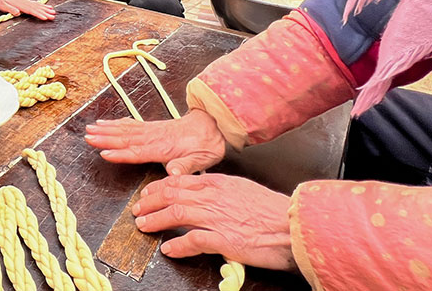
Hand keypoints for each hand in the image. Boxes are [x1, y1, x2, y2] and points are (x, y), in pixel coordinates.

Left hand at [0, 0, 55, 20]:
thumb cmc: (1, 0)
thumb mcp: (2, 5)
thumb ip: (10, 9)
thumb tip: (17, 12)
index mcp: (20, 5)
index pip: (31, 10)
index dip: (39, 14)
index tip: (45, 17)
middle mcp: (25, 3)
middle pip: (37, 8)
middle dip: (46, 13)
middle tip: (53, 16)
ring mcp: (27, 2)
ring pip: (39, 6)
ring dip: (46, 9)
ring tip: (54, 12)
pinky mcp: (27, 2)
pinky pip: (37, 4)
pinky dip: (43, 6)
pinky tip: (48, 7)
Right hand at [84, 109, 226, 175]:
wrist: (213, 125)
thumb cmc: (206, 145)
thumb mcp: (201, 160)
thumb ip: (185, 166)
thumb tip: (173, 173)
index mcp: (162, 148)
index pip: (137, 152)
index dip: (120, 153)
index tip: (104, 153)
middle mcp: (153, 137)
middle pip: (125, 138)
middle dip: (105, 138)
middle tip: (88, 137)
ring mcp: (152, 131)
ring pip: (125, 130)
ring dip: (107, 130)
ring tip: (91, 128)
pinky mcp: (153, 127)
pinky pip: (131, 125)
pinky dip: (118, 123)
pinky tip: (108, 123)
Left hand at [133, 173, 296, 271]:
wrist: (293, 224)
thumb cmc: (272, 210)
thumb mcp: (242, 189)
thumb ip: (220, 189)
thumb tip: (202, 191)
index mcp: (218, 183)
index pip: (179, 181)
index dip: (158, 187)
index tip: (147, 193)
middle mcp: (213, 197)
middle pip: (172, 194)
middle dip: (150, 201)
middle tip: (138, 209)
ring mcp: (217, 218)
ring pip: (176, 213)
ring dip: (156, 220)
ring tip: (144, 226)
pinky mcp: (224, 240)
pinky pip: (193, 240)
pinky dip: (177, 245)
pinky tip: (169, 249)